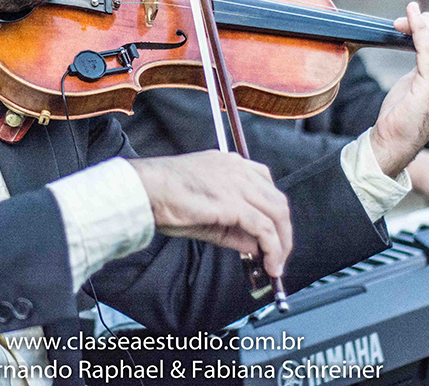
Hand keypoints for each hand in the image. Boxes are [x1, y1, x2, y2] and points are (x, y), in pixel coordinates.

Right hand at [128, 151, 291, 277]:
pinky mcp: (233, 203)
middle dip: (283, 231)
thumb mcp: (205, 212)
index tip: (272, 233)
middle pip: (277, 200)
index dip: (273, 212)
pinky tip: (269, 263)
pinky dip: (272, 248)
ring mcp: (237, 183)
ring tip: (276, 264)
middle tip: (279, 255)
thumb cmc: (163, 196)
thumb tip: (254, 245)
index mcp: (230, 164)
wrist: (144, 190)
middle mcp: (238, 169)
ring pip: (276, 213)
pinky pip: (263, 228)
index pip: (265, 184)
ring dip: (281, 242)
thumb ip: (233, 228)